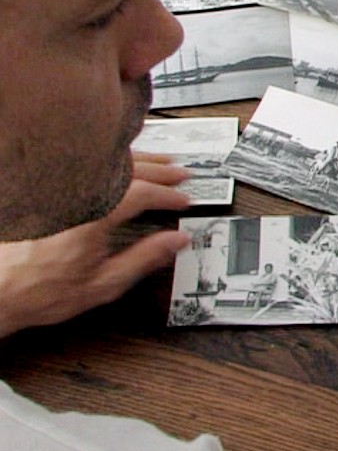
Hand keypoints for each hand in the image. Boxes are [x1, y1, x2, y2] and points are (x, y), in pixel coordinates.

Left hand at [0, 153, 189, 337]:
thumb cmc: (39, 291)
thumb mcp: (104, 283)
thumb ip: (145, 258)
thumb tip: (176, 241)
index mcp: (94, 215)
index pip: (142, 193)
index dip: (168, 195)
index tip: (184, 200)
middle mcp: (75, 194)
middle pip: (127, 169)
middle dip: (159, 171)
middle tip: (180, 175)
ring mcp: (58, 189)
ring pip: (105, 160)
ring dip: (137, 160)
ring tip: (158, 162)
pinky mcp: (44, 191)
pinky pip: (82, 164)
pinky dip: (108, 161)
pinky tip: (118, 164)